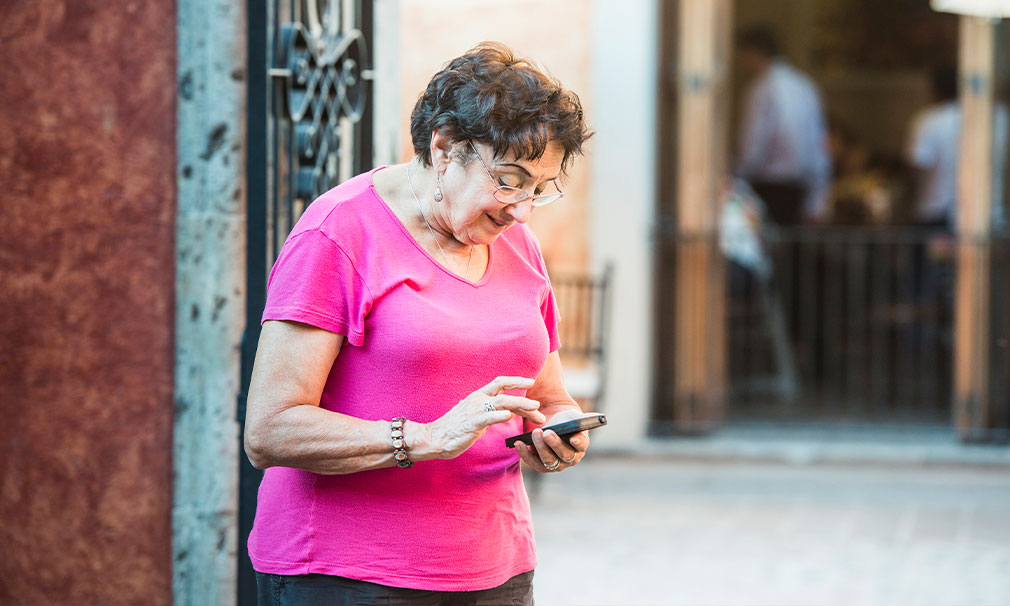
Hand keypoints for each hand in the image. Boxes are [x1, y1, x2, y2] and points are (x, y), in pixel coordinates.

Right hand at [424, 376, 545, 459]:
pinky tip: (509, 416)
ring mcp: (475, 410)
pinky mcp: (472, 423)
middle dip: (524, 396)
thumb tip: (504, 412)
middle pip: (504, 390)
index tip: (531, 382)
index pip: (499, 382)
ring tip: (534, 409)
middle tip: (539, 405)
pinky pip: (488, 417)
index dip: (516, 380)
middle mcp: (478, 399)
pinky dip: (499, 415)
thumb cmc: (454, 428)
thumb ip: (488, 411)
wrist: (433, 437)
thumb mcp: (473, 415)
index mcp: (478, 396)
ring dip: (521, 405)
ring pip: (502, 402)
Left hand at [514, 408, 589, 472]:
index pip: (582, 445)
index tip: (573, 438)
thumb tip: (590, 417)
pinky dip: (525, 453)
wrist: (553, 425)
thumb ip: (579, 418)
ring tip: (534, 433)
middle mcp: (571, 458)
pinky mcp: (543, 466)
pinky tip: (519, 443)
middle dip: (554, 443)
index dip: (578, 442)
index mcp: (581, 444)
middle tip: (546, 432)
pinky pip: (534, 462)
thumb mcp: (572, 417)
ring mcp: (557, 464)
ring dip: (540, 447)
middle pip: (564, 454)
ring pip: (548, 460)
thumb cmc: (565, 420)